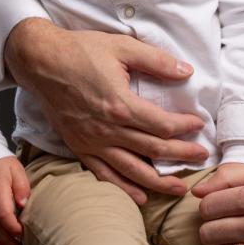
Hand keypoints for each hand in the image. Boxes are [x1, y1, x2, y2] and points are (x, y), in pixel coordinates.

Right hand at [4, 18, 208, 203]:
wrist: (42, 62)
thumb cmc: (81, 51)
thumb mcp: (122, 47)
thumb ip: (156, 60)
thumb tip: (186, 71)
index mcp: (120, 104)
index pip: (162, 125)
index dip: (185, 127)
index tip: (199, 125)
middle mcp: (106, 129)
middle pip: (152, 150)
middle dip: (181, 156)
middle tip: (201, 158)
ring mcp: (91, 141)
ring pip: (131, 170)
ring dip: (158, 182)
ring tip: (179, 188)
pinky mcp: (79, 147)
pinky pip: (104, 174)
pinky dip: (124, 188)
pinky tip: (141, 197)